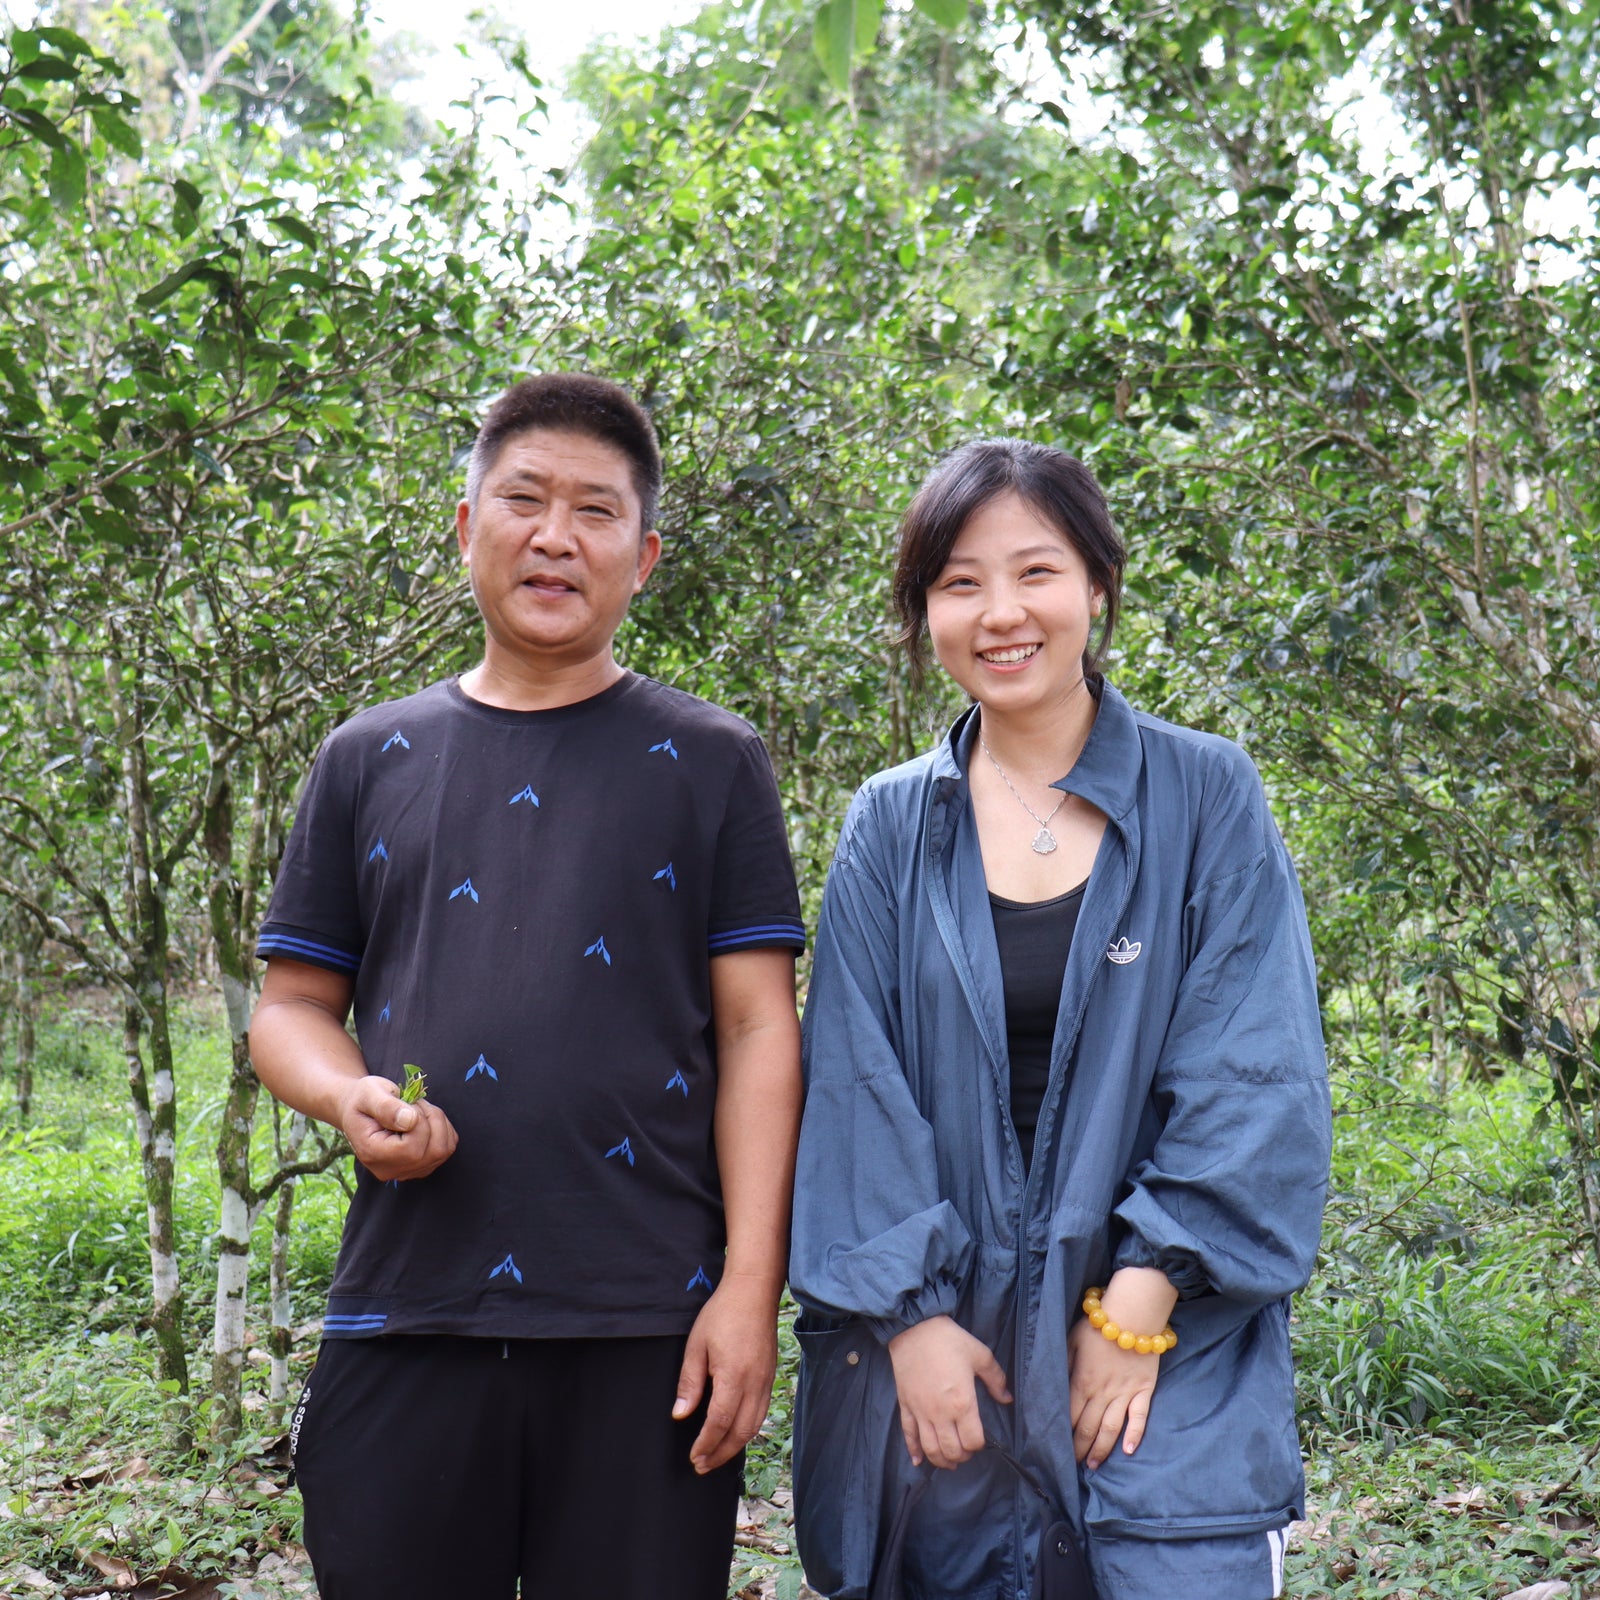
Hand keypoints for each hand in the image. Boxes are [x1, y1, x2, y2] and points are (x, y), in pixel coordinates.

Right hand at [338, 1075, 457, 1181]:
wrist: (358, 1109)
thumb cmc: (362, 1099)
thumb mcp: (369, 1093)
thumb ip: (386, 1107)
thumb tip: (410, 1121)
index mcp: (372, 1153)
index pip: (412, 1149)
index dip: (419, 1122)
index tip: (407, 1105)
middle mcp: (390, 1170)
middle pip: (434, 1151)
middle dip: (432, 1119)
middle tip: (414, 1104)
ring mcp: (406, 1171)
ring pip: (444, 1150)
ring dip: (439, 1122)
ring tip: (418, 1110)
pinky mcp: (420, 1166)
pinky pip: (447, 1148)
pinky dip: (443, 1129)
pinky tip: (424, 1120)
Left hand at [673, 1272, 779, 1474]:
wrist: (753, 1293)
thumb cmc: (722, 1314)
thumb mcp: (696, 1345)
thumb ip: (690, 1383)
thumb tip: (681, 1415)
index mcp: (733, 1376)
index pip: (719, 1422)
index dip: (706, 1444)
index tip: (694, 1457)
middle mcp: (754, 1384)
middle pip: (740, 1432)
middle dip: (720, 1454)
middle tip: (702, 1466)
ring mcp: (766, 1381)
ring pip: (754, 1426)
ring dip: (735, 1446)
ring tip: (716, 1456)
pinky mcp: (770, 1377)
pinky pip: (761, 1412)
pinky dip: (747, 1430)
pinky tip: (734, 1433)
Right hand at [886, 1314, 1010, 1469]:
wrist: (915, 1328)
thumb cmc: (949, 1340)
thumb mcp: (980, 1355)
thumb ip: (996, 1379)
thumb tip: (1007, 1399)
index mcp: (962, 1403)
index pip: (973, 1441)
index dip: (979, 1446)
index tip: (980, 1440)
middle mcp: (941, 1413)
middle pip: (952, 1450)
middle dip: (962, 1456)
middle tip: (966, 1451)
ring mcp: (921, 1412)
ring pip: (930, 1449)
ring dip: (941, 1461)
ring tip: (949, 1461)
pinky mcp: (906, 1406)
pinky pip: (908, 1435)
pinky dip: (913, 1451)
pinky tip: (918, 1461)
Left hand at [1068, 1269, 1174, 1468]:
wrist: (1133, 1313)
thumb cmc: (1098, 1324)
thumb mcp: (1071, 1340)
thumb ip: (1063, 1364)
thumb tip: (1053, 1384)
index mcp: (1082, 1380)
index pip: (1069, 1415)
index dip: (1062, 1434)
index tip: (1055, 1448)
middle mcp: (1102, 1392)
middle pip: (1088, 1427)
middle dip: (1079, 1448)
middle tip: (1072, 1466)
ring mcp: (1125, 1393)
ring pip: (1111, 1429)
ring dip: (1102, 1449)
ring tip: (1094, 1465)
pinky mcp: (1144, 1390)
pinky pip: (1140, 1417)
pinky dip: (1135, 1435)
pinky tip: (1129, 1451)